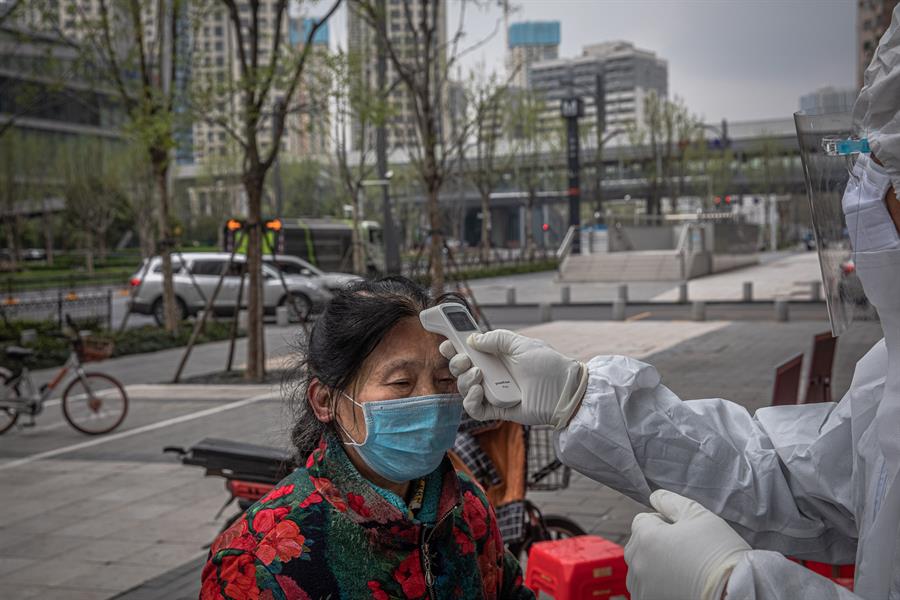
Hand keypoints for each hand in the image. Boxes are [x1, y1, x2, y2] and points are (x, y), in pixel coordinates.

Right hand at [439, 329, 587, 427]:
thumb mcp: (522, 344)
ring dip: (465, 381)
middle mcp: (492, 373)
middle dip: (456, 364)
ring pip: (465, 389)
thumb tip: (473, 339)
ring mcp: (493, 392)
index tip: (446, 343)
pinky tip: (480, 392)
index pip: (469, 351)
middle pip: (461, 370)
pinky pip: (474, 409)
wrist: (565, 391)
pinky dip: (471, 401)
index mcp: (496, 356)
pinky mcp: (497, 410)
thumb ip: (496, 339)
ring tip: (479, 376)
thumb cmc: (548, 365)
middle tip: (465, 360)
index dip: (454, 347)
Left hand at [625, 490, 749, 599]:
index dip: (663, 522)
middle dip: (655, 542)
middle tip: (684, 549)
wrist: (734, 592)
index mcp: (646, 537)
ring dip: (653, 564)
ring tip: (683, 568)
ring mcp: (641, 586)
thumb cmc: (719, 553)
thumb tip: (655, 497)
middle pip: (638, 543)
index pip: (642, 520)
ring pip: (640, 567)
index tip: (683, 531)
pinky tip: (678, 583)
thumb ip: (671, 501)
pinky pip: (644, 588)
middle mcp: (638, 563)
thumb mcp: (699, 516)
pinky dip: (655, 584)